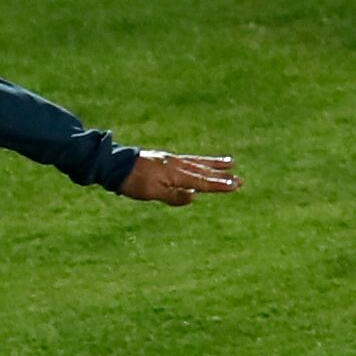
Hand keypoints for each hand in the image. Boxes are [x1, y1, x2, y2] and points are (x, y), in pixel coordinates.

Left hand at [119, 150, 240, 206]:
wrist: (114, 164)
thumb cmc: (132, 181)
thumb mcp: (151, 193)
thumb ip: (173, 196)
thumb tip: (195, 197)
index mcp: (176, 175)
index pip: (203, 182)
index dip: (220, 185)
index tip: (236, 185)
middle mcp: (177, 165)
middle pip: (204, 172)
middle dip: (222, 176)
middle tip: (241, 179)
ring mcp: (172, 160)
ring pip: (198, 163)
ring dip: (214, 164)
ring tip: (230, 163)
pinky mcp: (165, 158)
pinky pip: (189, 159)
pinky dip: (200, 161)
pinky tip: (202, 162)